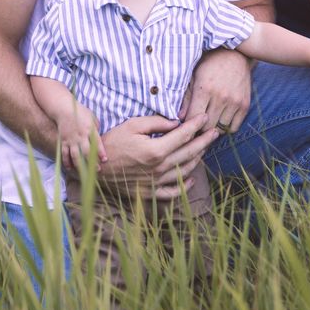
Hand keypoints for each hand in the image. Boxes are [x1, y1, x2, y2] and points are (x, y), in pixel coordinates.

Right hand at [57, 102, 107, 170]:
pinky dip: (67, 163)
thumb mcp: (92, 118)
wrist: (64, 109)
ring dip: (81, 166)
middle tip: (98, 170)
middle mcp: (80, 136)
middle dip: (92, 162)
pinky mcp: (63, 142)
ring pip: (75, 156)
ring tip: (85, 174)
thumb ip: (96, 129)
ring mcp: (71, 140)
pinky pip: (65, 154)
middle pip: (86, 152)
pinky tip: (71, 169)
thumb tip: (98, 141)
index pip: (96, 143)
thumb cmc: (81, 113)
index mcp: (89, 129)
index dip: (101, 152)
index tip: (105, 159)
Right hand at [97, 113, 218, 199]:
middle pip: (189, 152)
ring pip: (185, 171)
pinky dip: (185, 185)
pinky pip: (172, 192)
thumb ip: (156, 122)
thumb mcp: (132, 125)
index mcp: (155, 150)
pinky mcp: (150, 193)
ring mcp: (156, 183)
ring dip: (197, 159)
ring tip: (204, 148)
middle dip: (204, 141)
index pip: (183, 135)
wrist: (95, 170)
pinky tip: (191, 178)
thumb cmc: (112, 143)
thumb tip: (176, 122)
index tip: (205, 117)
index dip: (196, 125)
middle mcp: (159, 168)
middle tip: (215, 131)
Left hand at [180, 48, 251, 133]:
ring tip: (210, 120)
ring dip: (213, 128)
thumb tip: (180, 117)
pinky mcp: (245, 105)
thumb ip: (186, 97)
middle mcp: (221, 97)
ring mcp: (234, 101)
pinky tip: (221, 118)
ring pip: (220, 129)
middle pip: (207, 127)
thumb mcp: (194, 76)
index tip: (187, 121)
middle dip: (200, 127)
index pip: (193, 118)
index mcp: (205, 89)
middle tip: (198, 123)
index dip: (188, 123)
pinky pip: (234, 127)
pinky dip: (226, 127)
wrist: (235, 55)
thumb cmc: (210, 64)